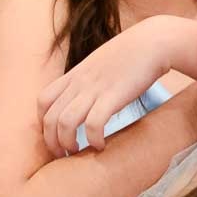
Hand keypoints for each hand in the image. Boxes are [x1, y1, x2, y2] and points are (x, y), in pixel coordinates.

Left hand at [37, 16, 171, 156]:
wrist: (153, 41)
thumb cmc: (132, 54)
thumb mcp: (101, 63)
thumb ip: (89, 79)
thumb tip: (88, 95)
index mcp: (75, 74)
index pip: (43, 101)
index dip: (44, 123)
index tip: (55, 136)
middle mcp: (79, 82)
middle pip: (49, 118)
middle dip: (51, 142)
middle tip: (63, 155)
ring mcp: (94, 89)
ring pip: (65, 123)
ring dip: (68, 143)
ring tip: (78, 152)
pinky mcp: (113, 96)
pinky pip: (93, 124)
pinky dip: (93, 139)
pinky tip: (101, 145)